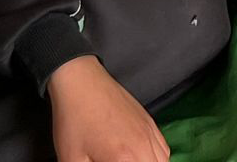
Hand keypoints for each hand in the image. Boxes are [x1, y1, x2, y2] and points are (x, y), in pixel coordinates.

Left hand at [47, 55, 166, 161]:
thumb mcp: (72, 160)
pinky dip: (158, 159)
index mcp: (126, 159)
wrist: (82, 83)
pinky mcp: (151, 122)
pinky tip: (143, 159)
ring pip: (164, 161)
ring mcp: (151, 132)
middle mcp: (145, 147)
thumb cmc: (74, 124)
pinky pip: (164, 148)